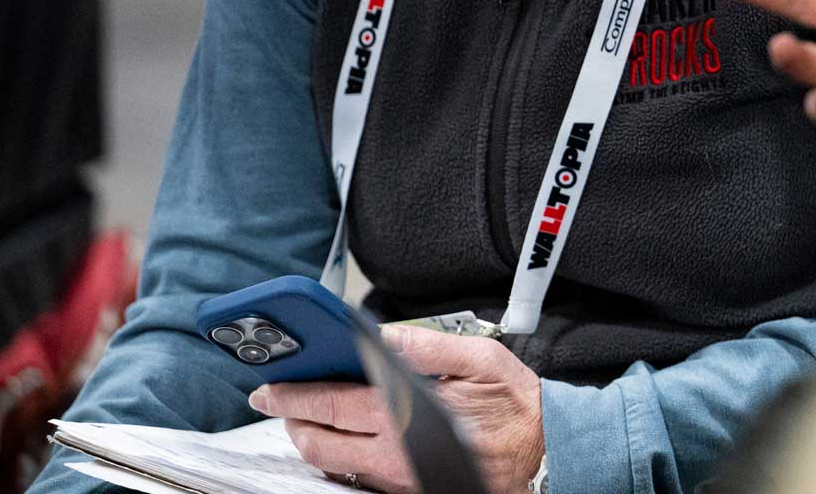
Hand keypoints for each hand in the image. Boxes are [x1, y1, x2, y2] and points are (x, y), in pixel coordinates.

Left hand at [251, 325, 542, 493]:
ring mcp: (398, 479)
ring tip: (310, 415)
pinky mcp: (407, 491)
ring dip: (314, 440)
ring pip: (333, 466)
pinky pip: (358, 479)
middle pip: (318, 444)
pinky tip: (346, 439)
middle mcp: (394, 454)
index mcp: (406, 415)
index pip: (329, 405)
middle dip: (292, 421)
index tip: (270, 387)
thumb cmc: (515, 405)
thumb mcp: (479, 359)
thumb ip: (426, 346)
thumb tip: (381, 337)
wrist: (546, 452)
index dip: (293, 395)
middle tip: (280, 401)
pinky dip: (341, 458)